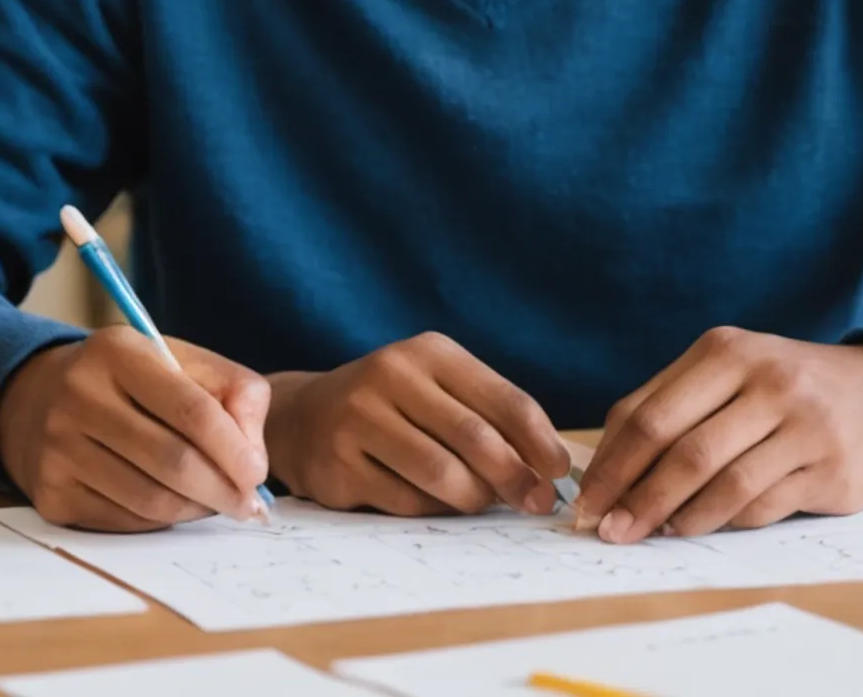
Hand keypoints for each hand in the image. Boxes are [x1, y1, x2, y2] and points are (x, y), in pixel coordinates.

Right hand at [0, 328, 270, 531]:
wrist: (36, 398)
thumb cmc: (128, 381)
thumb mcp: (177, 361)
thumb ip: (232, 391)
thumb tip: (254, 459)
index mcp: (118, 351)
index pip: (192, 409)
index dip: (234, 449)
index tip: (257, 473)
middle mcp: (79, 395)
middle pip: (172, 461)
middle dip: (223, 490)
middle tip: (248, 504)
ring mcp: (58, 447)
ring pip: (150, 500)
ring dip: (195, 510)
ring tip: (214, 503)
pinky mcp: (51, 492)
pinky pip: (125, 520)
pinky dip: (161, 521)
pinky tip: (173, 505)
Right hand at [263, 331, 572, 517]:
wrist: (302, 416)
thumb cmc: (390, 407)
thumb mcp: (436, 390)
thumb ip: (488, 418)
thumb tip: (549, 469)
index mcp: (428, 352)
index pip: (503, 399)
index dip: (540, 441)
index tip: (560, 472)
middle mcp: (390, 375)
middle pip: (475, 437)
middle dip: (515, 478)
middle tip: (536, 504)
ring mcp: (358, 419)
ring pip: (440, 474)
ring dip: (474, 499)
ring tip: (482, 504)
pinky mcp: (337, 463)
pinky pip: (405, 501)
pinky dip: (432, 510)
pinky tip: (436, 504)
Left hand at [576, 328, 862, 545]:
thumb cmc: (790, 389)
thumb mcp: (734, 373)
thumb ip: (672, 406)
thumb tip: (605, 466)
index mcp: (727, 351)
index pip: (648, 413)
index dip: (611, 463)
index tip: (584, 499)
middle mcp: (766, 380)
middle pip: (681, 449)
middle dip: (635, 497)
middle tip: (606, 529)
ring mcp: (803, 424)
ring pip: (721, 482)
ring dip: (675, 517)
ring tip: (649, 534)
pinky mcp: (830, 468)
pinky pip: (761, 504)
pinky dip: (722, 522)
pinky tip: (699, 528)